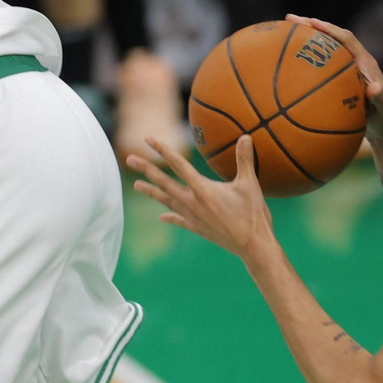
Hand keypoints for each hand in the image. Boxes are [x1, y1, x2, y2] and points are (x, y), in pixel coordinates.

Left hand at [126, 135, 275, 261]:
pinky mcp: (197, 228)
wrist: (253, 247)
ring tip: (137, 185)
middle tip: (129, 159)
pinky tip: (161, 217)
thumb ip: (245, 160)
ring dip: (151, 192)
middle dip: (147, 169)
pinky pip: (179, 220)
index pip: (178, 165)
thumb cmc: (253, 215)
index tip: (149, 139)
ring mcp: (193, 217)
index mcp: (203, 190)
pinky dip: (170, 217)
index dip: (163, 150)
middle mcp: (193, 202)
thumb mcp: (250, 184)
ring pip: (167, 201)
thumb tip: (246, 136)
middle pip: (164, 182)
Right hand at [285, 14, 382, 144]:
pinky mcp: (339, 75)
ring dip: (307, 37)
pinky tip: (288, 58)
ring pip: (324, 47)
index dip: (330, 30)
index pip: (347, 39)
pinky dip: (306, 55)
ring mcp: (346, 67)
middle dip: (312, 26)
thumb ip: (382, 100)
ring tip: (284, 30)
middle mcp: (355, 60)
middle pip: (332, 37)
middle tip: (289, 19)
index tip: (312, 22)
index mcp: (365, 62)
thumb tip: (375, 88)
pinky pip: (320, 61)